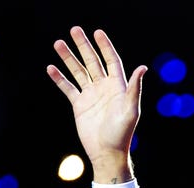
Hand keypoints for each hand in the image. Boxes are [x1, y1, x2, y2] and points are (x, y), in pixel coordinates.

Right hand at [46, 26, 146, 177]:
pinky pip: (68, 88)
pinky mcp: (79, 105)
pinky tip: (50, 67)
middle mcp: (104, 88)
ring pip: (78, 72)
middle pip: (93, 62)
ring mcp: (91, 95)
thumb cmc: (122, 133)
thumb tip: (143, 67)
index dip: (105, 46)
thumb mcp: (131, 109)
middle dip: (83, 46)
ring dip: (68, 58)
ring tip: (58, 43)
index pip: (111, 61)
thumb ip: (134, 88)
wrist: (107, 152)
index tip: (97, 32)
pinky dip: (59, 78)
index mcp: (118, 87)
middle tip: (74, 30)